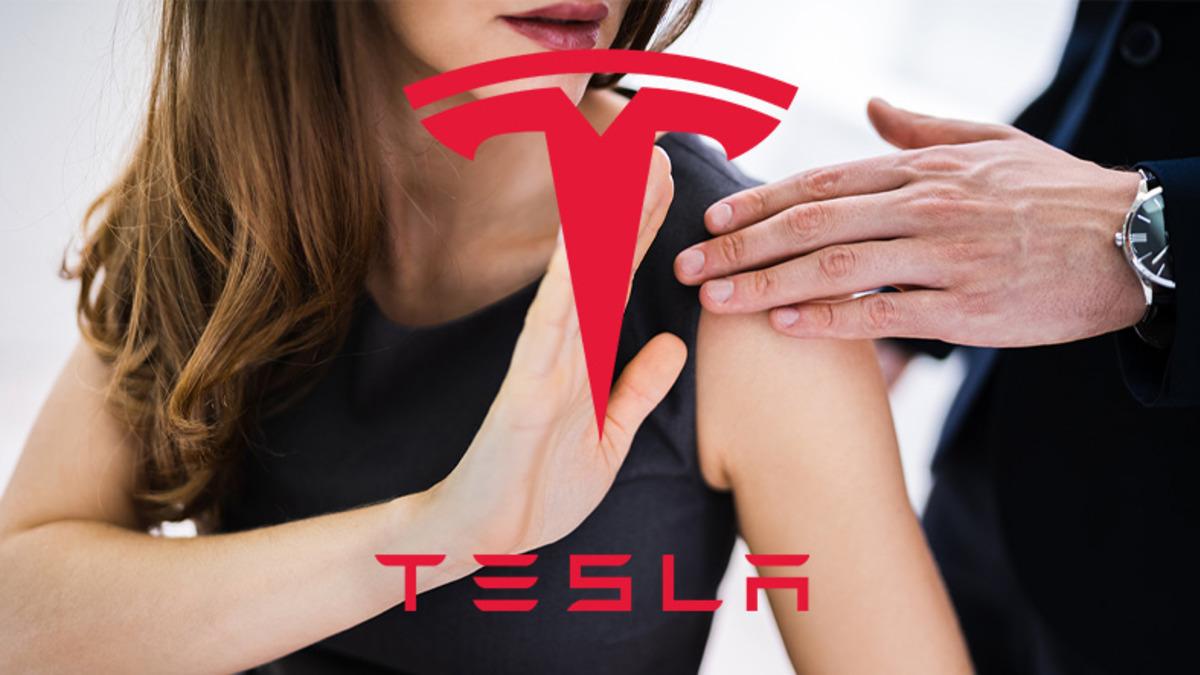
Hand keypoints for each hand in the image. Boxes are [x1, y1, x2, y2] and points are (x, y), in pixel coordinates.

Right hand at [426, 147, 684, 556]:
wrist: (484, 541)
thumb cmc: (537, 491)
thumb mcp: (609, 437)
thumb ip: (637, 389)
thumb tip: (673, 344)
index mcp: (585, 359)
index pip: (619, 281)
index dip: (644, 230)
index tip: (664, 180)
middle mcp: (565, 349)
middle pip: (603, 265)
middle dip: (631, 206)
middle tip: (653, 146)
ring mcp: (543, 364)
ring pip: (578, 281)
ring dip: (604, 224)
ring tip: (627, 170)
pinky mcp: (525, 391)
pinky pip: (549, 329)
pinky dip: (565, 284)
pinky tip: (581, 241)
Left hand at [673, 98, 1146, 346]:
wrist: (1132, 241)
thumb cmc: (1056, 194)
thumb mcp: (990, 143)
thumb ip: (921, 129)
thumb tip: (871, 106)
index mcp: (921, 169)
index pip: (820, 182)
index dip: (760, 202)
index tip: (713, 220)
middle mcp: (922, 206)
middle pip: (812, 224)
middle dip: (741, 246)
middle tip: (688, 267)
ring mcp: (941, 257)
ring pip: (835, 268)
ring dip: (766, 284)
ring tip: (716, 300)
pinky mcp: (963, 309)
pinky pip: (882, 313)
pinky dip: (828, 319)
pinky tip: (783, 325)